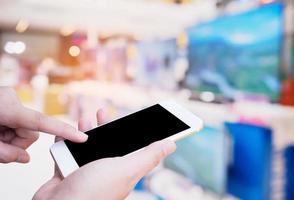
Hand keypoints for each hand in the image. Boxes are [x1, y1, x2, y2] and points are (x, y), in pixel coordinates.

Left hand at [0, 87, 87, 162]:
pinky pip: (19, 121)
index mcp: (9, 109)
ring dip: (12, 137)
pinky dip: (9, 130)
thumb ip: (7, 153)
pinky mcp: (9, 101)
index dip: (64, 131)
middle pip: (32, 130)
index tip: (83, 137)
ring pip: (26, 127)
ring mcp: (11, 99)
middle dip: (18, 141)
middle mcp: (14, 100)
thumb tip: (26, 159)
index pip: (42, 122)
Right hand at [33, 110, 175, 199]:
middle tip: (103, 112)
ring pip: (86, 146)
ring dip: (85, 131)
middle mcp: (105, 171)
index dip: (135, 132)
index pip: (133, 148)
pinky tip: (66, 132)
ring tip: (83, 119)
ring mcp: (85, 172)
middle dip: (105, 126)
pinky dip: (66, 141)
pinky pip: (67, 152)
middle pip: (108, 144)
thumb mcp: (126, 169)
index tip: (135, 118)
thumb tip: (172, 145)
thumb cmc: (93, 190)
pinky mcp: (67, 172)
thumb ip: (148, 156)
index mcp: (122, 170)